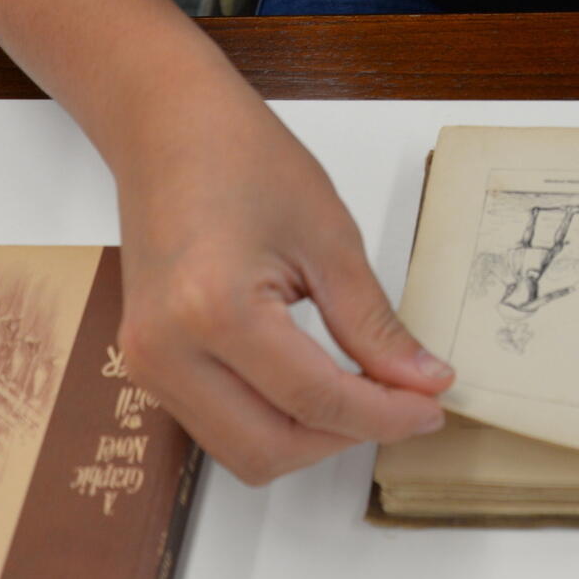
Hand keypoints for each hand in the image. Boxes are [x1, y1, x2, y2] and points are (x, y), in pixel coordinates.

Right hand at [110, 77, 452, 484]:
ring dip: (309, 439)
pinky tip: (316, 386)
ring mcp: (147, 363)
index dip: (384, 414)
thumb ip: (373, 323)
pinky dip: (272, 421)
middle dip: (346, 438)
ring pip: (241, 451)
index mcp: (215, 310)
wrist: (166, 127)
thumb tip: (422, 381)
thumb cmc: (242, 158)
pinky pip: (215, 426)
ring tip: (364, 395)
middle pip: (270, 448)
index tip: (432, 407)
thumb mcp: (329, 237)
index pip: (315, 400)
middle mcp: (167, 352)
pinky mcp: (146, 363)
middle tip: (405, 405)